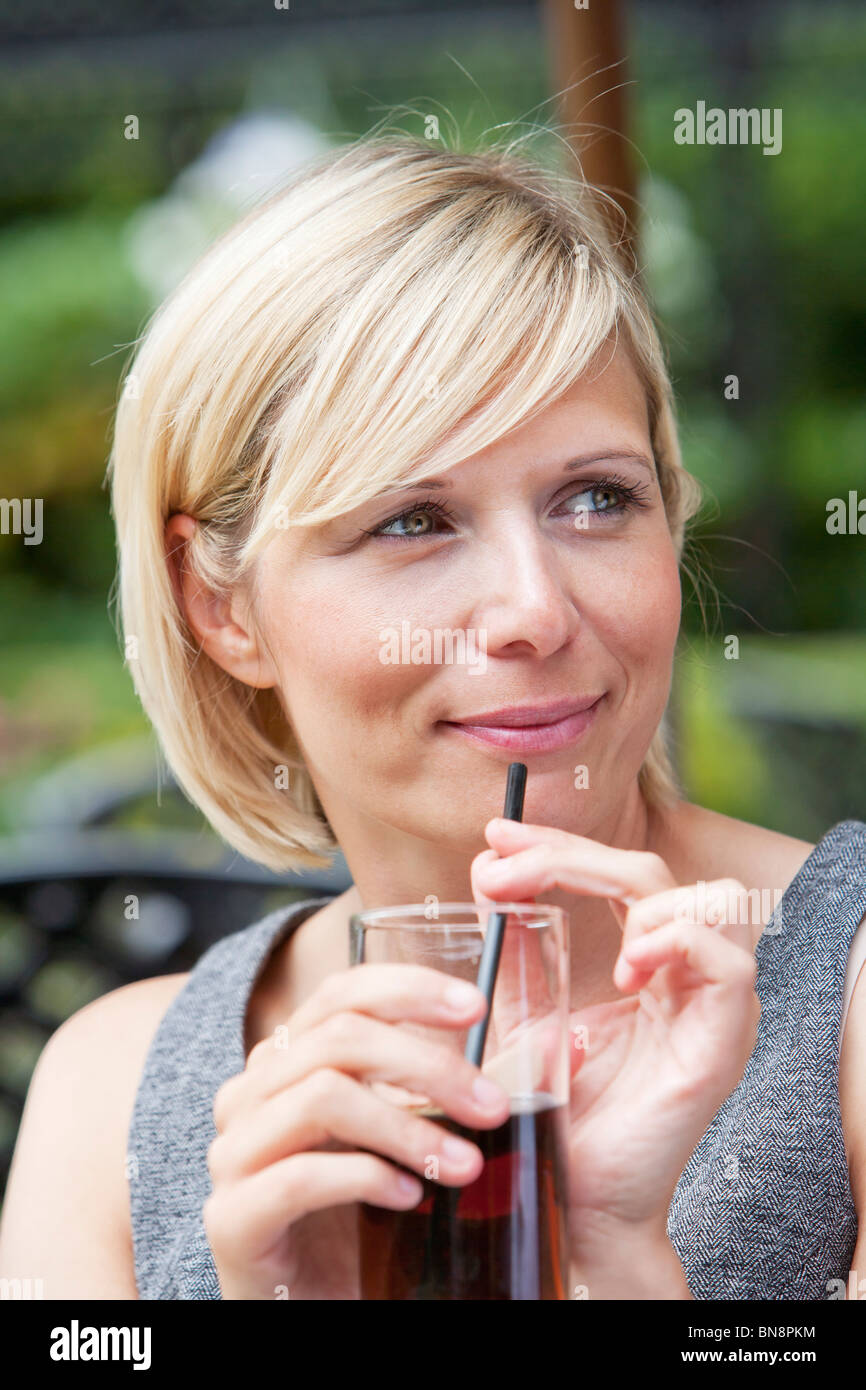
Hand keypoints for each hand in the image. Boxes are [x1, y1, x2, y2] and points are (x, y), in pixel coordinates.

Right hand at [202, 963, 509, 1298]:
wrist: (313, 1313)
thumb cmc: (365, 1221)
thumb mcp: (404, 1140)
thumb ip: (441, 1089)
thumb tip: (547, 1043)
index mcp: (287, 1062)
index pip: (340, 993)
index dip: (407, 988)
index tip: (476, 1008)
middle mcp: (249, 1095)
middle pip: (339, 1039)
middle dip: (429, 1067)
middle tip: (492, 1107)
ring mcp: (232, 1155)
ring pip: (322, 1097)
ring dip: (409, 1126)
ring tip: (466, 1165)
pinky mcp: (231, 1219)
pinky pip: (299, 1176)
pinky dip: (365, 1177)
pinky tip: (410, 1198)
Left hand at [471, 818, 759, 1279]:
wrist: (571, 1202)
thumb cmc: (554, 1117)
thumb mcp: (523, 1014)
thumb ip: (515, 947)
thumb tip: (488, 869)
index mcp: (648, 967)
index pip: (617, 876)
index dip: (559, 846)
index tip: (494, 838)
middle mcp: (685, 978)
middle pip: (648, 872)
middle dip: (570, 854)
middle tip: (502, 864)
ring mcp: (710, 1008)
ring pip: (705, 897)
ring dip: (629, 891)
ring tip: (562, 920)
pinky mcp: (724, 1042)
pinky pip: (729, 962)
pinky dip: (677, 942)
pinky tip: (628, 967)